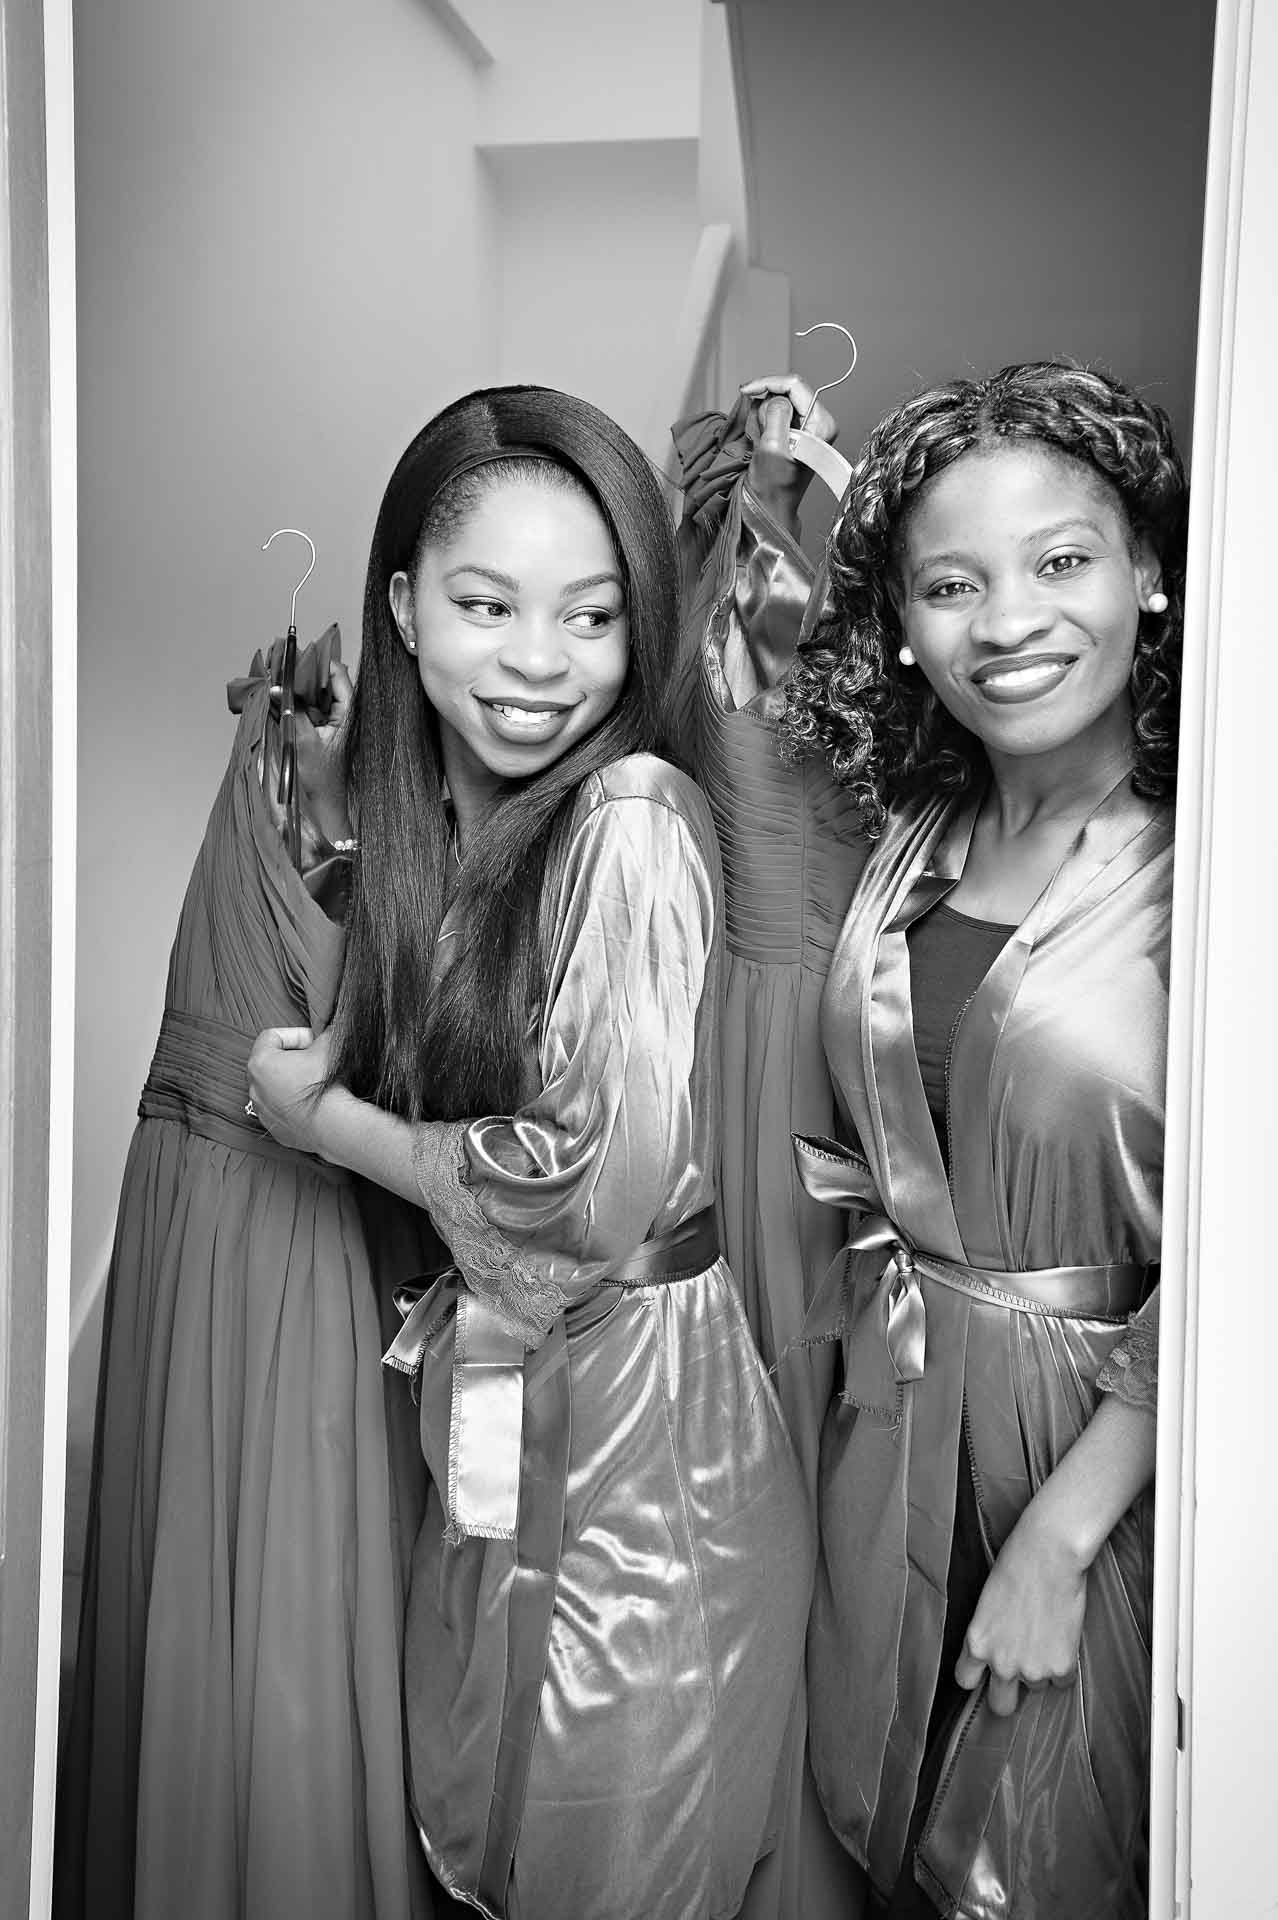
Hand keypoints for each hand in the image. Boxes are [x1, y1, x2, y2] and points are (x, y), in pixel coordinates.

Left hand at [246, 1025, 334, 1154]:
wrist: (332, 1125)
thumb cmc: (324, 1084)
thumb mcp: (328, 1047)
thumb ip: (325, 1033)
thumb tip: (328, 1030)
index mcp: (261, 1062)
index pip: (271, 1036)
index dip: (295, 1035)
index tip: (313, 1041)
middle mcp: (254, 1087)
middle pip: (269, 1062)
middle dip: (291, 1058)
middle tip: (314, 1059)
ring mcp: (262, 1110)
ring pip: (273, 1088)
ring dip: (290, 1081)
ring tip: (313, 1082)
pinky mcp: (273, 1128)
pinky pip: (280, 1110)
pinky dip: (292, 1104)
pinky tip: (312, 1103)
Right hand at [294, 658, 353, 847]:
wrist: (325, 806)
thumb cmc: (322, 778)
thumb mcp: (304, 741)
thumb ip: (291, 711)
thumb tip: (276, 688)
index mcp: (348, 712)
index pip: (336, 674)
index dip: (317, 661)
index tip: (295, 654)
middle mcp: (342, 713)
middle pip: (323, 681)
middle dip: (301, 671)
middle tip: (279, 660)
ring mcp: (331, 721)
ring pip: (312, 694)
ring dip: (294, 685)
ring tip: (274, 673)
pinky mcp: (319, 730)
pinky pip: (305, 708)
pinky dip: (292, 700)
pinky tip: (275, 694)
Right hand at [738, 373, 839, 525]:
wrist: (771, 507)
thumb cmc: (773, 486)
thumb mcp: (772, 448)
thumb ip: (777, 415)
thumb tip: (776, 399)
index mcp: (822, 424)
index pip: (795, 385)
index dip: (768, 383)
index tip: (745, 391)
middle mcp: (820, 422)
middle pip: (789, 389)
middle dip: (766, 400)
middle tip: (755, 423)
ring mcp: (809, 426)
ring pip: (782, 399)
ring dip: (764, 411)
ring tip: (759, 434)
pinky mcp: (798, 431)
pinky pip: (779, 412)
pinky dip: (765, 418)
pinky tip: (761, 434)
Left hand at [954, 1505, 1088, 1717]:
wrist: (1049, 1555)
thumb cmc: (1016, 1565)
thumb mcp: (988, 1603)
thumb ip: (990, 1633)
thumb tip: (998, 1650)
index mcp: (976, 1643)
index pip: (965, 1680)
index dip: (977, 1677)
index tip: (986, 1672)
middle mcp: (1000, 1663)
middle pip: (1001, 1705)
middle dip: (1009, 1695)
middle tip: (1021, 1673)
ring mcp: (1032, 1669)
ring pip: (1037, 1687)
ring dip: (1042, 1669)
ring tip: (1046, 1633)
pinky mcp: (1061, 1667)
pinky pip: (1063, 1681)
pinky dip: (1065, 1665)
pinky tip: (1063, 1636)